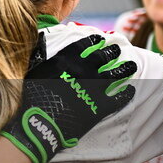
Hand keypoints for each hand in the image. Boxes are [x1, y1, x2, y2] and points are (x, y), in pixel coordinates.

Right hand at [1, 34, 136, 162]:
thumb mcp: (34, 71)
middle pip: (104, 56)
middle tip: (117, 49)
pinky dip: (126, 94)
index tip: (100, 39)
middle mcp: (84, 69)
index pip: (86, 44)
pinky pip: (119, 98)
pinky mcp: (101, 106)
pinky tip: (130, 91)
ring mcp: (95, 88)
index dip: (95, 41)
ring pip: (116, 73)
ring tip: (131, 65)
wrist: (39, 123)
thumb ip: (43, 58)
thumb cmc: (31, 98)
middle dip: (112, 51)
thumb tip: (41, 43)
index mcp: (67, 59)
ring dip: (125, 68)